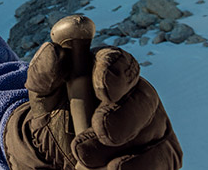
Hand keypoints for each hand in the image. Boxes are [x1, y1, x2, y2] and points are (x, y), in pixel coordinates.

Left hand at [5, 42, 181, 168]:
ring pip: (154, 136)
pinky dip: (134, 169)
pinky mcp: (165, 154)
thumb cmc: (55, 116)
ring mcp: (155, 125)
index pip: (120, 62)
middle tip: (92, 137)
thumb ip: (44, 72)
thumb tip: (52, 50)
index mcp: (109, 71)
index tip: (101, 90)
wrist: (58, 153)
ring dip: (120, 155)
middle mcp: (138, 94)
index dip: (114, 74)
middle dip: (120, 119)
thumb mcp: (43, 95)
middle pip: (144, 99)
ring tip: (84, 162)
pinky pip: (162, 162)